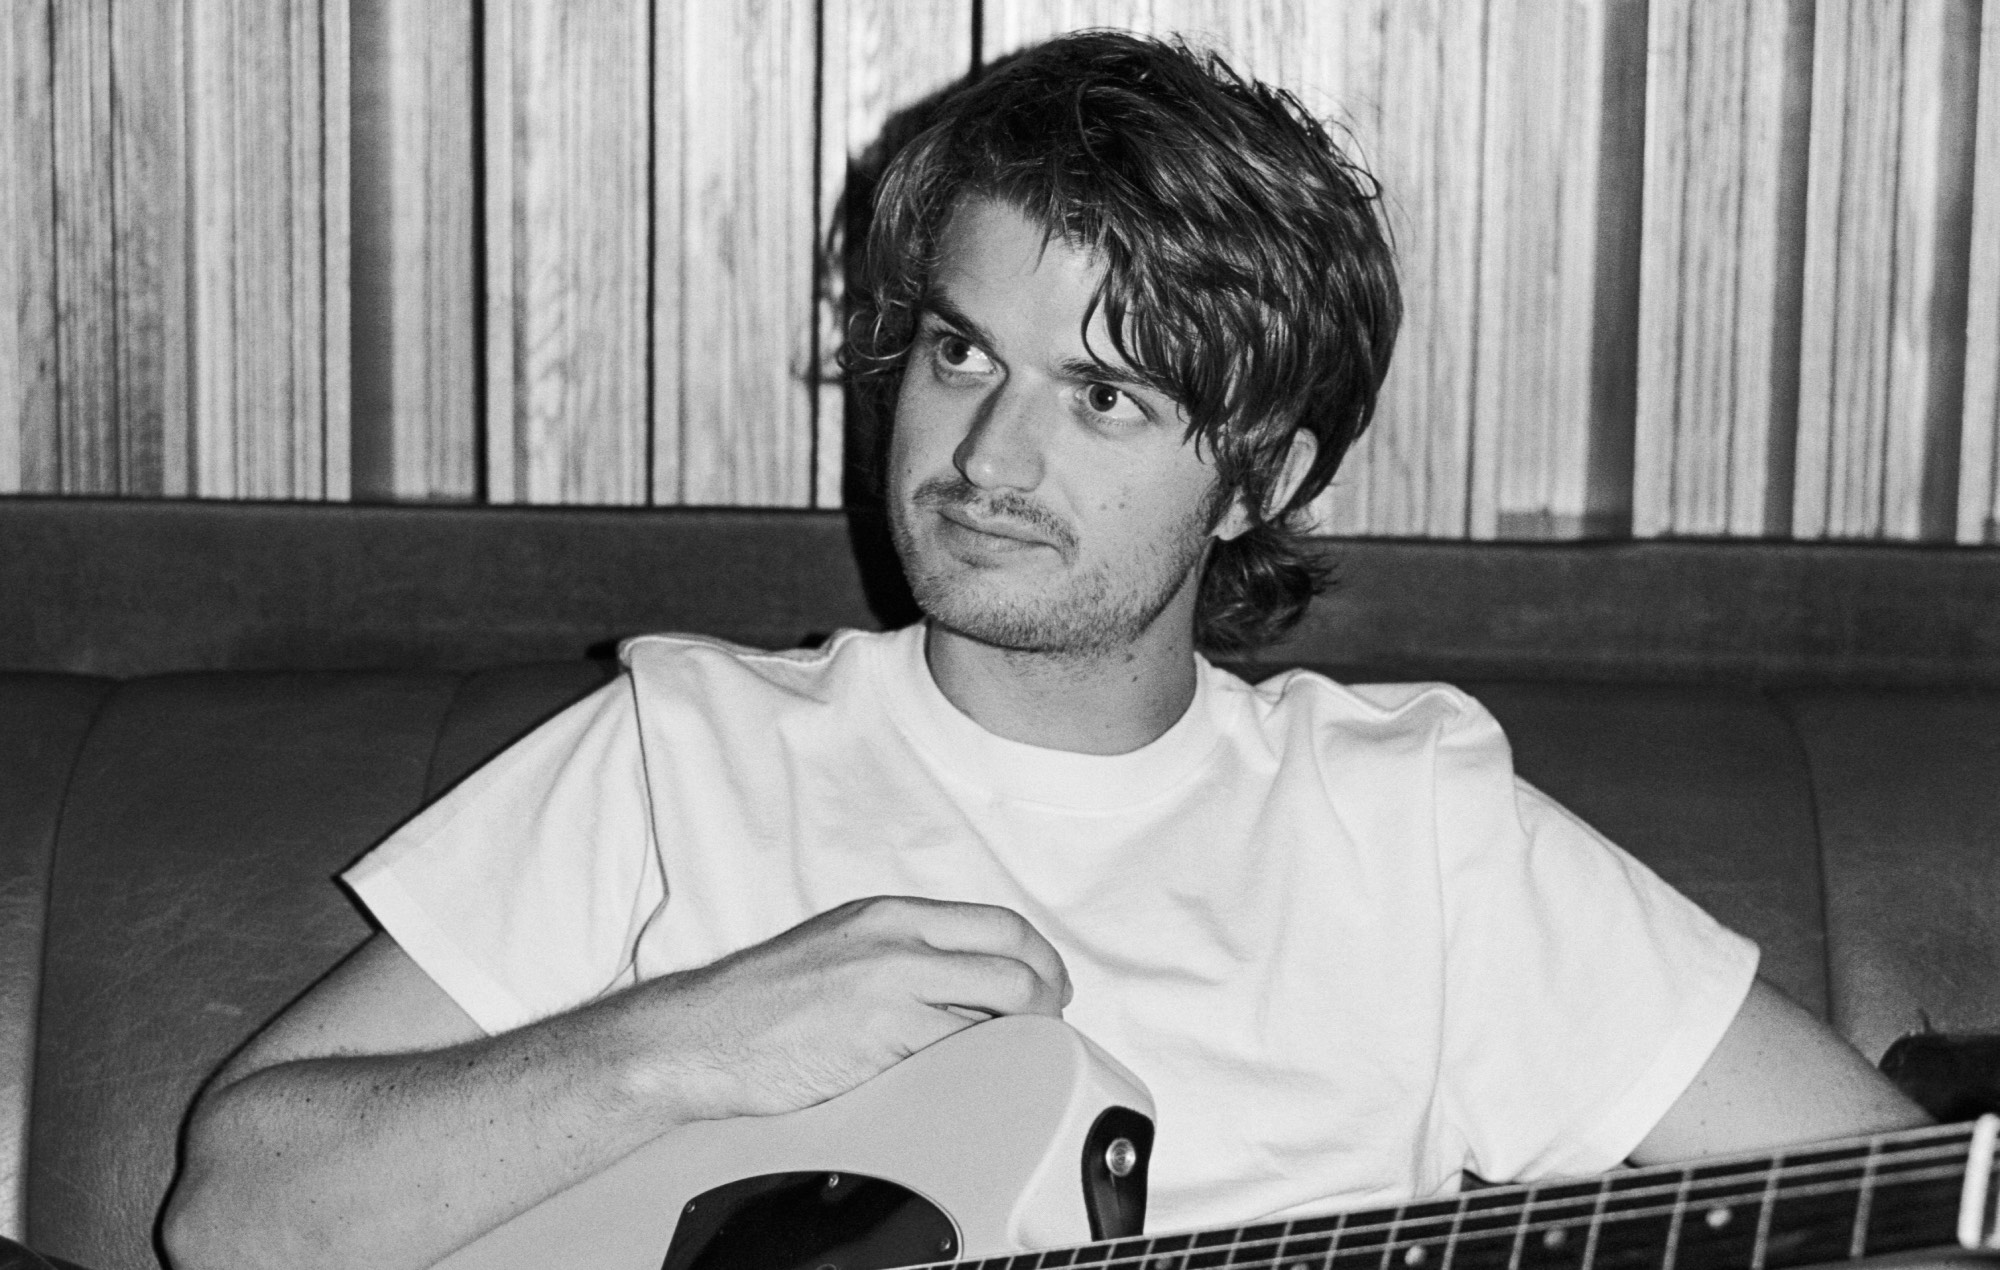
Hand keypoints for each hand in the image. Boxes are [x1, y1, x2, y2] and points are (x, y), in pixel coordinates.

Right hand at [638, 896, 1070, 1119]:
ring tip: (1012, 1057)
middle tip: (1048, 1026)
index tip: (1050, 988)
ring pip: (998, 1006)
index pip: (999, 924)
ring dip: (1019, 1037)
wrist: (699, 1037)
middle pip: (1014, 961)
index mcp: (889, 915)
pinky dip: (980, 1065)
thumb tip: (970, 981)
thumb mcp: (843, 948)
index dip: (1040, 959)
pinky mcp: (880, 1036)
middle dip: (1047, 1000)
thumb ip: (905, 954)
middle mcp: (896, 939)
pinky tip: (973, 1078)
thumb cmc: (763, 1004)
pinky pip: (959, 1050)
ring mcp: (890, 986)